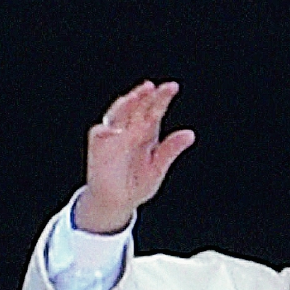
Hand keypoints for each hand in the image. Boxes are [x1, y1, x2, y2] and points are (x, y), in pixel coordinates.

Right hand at [76, 80, 195, 233]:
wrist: (117, 202)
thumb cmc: (137, 184)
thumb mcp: (158, 169)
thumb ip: (171, 150)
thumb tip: (190, 134)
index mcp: (147, 132)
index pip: (155, 110)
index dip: (162, 98)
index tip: (172, 87)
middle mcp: (130, 129)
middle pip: (137, 107)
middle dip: (143, 96)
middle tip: (151, 87)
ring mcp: (113, 135)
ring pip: (118, 114)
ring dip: (125, 105)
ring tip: (134, 97)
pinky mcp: (98, 145)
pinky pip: (99, 133)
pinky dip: (106, 130)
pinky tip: (116, 130)